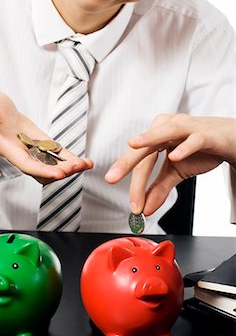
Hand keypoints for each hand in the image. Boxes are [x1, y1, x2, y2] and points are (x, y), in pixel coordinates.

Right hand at [0, 91, 92, 183]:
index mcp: (8, 148)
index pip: (26, 164)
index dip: (42, 170)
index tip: (59, 173)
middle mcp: (21, 154)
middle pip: (42, 170)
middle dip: (60, 170)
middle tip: (77, 166)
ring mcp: (33, 151)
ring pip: (52, 166)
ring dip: (69, 167)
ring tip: (86, 164)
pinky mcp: (42, 144)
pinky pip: (58, 156)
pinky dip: (71, 159)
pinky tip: (85, 161)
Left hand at [105, 114, 235, 215]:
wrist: (230, 139)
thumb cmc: (200, 149)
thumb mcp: (176, 171)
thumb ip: (159, 188)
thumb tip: (144, 209)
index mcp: (156, 135)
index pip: (140, 160)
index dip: (134, 183)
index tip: (132, 205)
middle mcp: (167, 127)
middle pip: (145, 147)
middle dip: (127, 163)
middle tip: (112, 177)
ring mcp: (186, 127)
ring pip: (164, 134)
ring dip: (149, 139)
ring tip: (133, 144)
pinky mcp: (205, 133)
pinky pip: (194, 140)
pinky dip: (185, 148)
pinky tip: (175, 156)